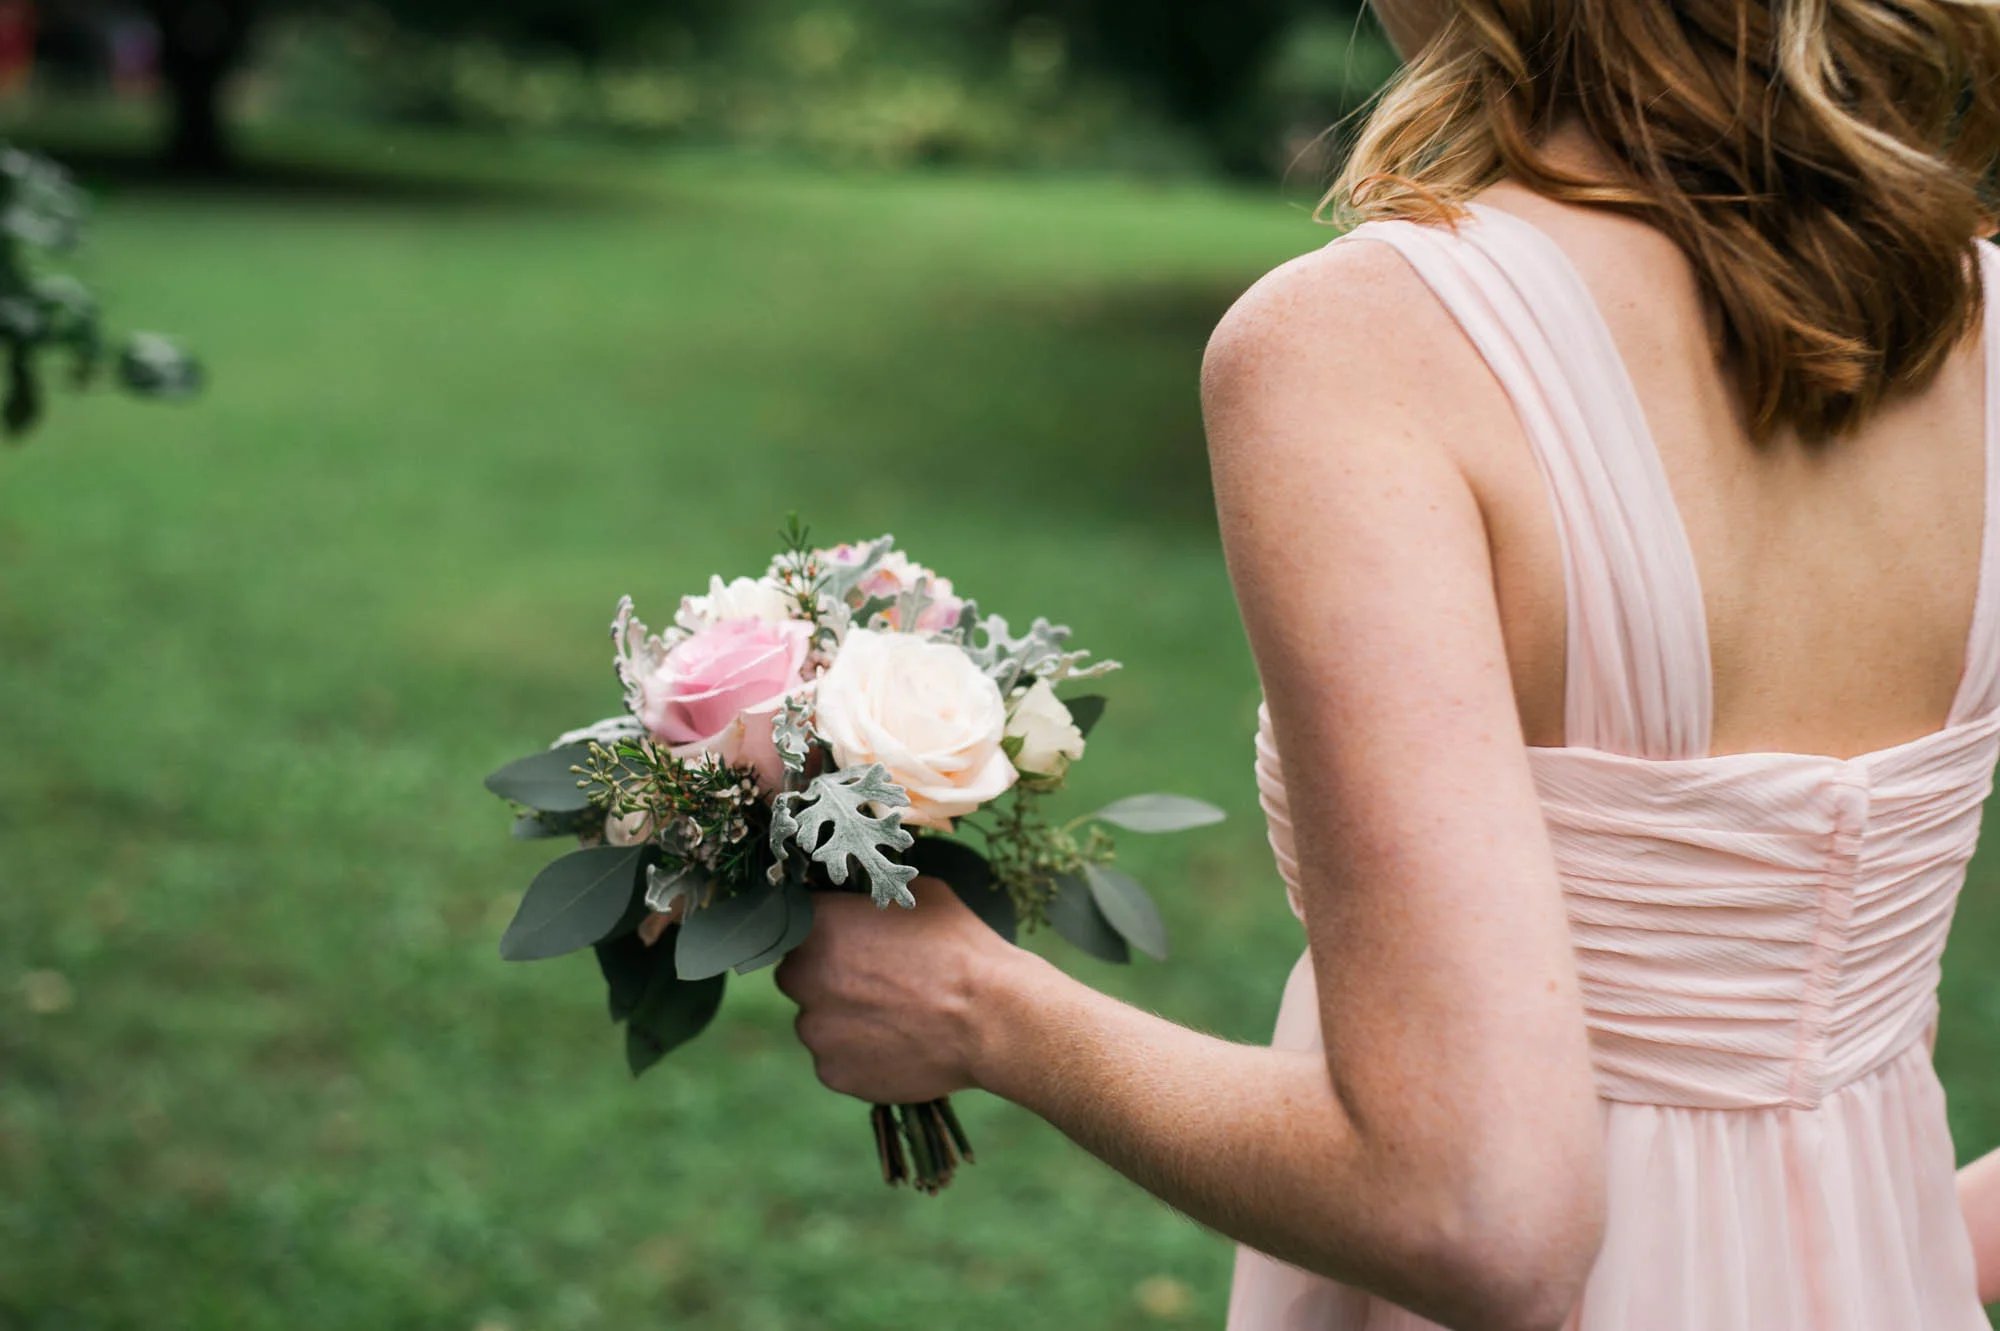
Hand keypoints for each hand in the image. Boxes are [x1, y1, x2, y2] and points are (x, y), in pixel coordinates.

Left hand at [774, 875, 1023, 1103]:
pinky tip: (898, 1044)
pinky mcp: (833, 1073)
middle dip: (826, 977)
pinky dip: (859, 1055)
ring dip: (843, 1019)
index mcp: (819, 924)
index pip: (798, 923)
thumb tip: (864, 899)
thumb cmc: (960, 948)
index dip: (824, 933)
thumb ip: (874, 898)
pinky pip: (836, 1060)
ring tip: (896, 1017)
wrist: (991, 1017)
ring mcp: (815, 1030)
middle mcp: (804, 976)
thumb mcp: (919, 896)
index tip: (850, 941)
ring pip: (817, 1022)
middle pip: (798, 975)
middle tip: (874, 982)